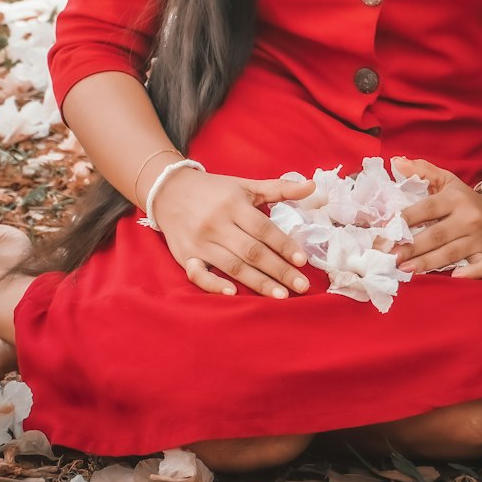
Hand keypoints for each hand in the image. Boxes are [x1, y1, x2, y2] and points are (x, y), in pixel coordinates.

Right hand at [152, 168, 316, 298]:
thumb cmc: (214, 190)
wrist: (169, 190)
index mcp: (233, 204)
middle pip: (252, 251)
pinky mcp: (185, 256)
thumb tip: (313, 186)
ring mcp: (200, 241)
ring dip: (258, 283)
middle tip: (301, 287)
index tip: (302, 261)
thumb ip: (279, 189)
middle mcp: (217, 223)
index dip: (284, 245)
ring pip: (233, 266)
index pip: (263, 229)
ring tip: (281, 296)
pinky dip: (214, 284)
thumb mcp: (245, 186)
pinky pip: (199, 274)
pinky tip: (233, 293)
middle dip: (279, 270)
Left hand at [391, 158, 481, 279]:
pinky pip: (481, 267)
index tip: (384, 229)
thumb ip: (421, 170)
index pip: (427, 208)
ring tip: (404, 268)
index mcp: (456, 199)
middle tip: (388, 255)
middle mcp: (468, 219)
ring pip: (450, 253)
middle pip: (436, 235)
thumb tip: (396, 162)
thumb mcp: (446, 180)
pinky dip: (470, 273)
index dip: (405, 219)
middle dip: (411, 246)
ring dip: (426, 263)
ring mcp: (478, 239)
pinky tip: (453, 277)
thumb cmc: (464, 199)